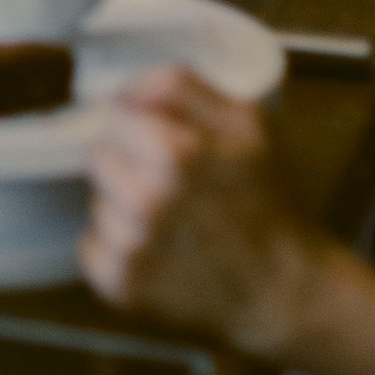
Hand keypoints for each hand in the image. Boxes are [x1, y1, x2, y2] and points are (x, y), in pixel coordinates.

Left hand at [81, 66, 333, 361]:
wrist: (281, 287)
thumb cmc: (265, 202)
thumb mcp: (246, 124)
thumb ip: (182, 87)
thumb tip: (127, 87)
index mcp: (177, 154)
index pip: (118, 114)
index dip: (140, 124)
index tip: (160, 139)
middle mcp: (147, 201)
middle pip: (101, 156)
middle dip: (130, 163)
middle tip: (170, 184)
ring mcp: (131, 247)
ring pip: (99, 201)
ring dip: (124, 207)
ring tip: (171, 222)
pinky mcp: (121, 283)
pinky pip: (93, 247)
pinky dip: (117, 248)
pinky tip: (157, 252)